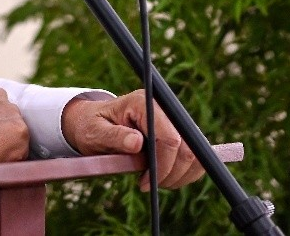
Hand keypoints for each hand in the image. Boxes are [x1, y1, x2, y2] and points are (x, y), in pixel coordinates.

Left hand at [61, 90, 204, 190]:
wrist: (94, 122)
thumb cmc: (93, 126)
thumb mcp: (95, 132)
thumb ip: (114, 136)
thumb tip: (136, 142)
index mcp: (144, 103)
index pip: (170, 138)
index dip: (162, 166)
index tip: (145, 183)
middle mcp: (164, 109)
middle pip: (188, 149)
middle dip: (172, 174)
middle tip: (149, 185)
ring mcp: (174, 122)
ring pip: (196, 155)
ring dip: (179, 176)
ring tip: (155, 182)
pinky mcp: (179, 134)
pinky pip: (195, 158)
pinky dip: (184, 174)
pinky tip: (164, 178)